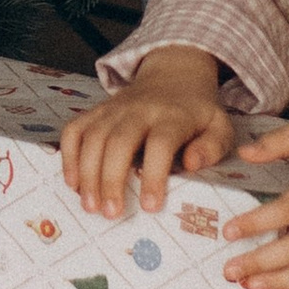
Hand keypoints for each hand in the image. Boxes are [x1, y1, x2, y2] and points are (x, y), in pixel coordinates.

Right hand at [60, 50, 235, 215]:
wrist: (175, 74)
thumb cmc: (197, 112)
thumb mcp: (219, 125)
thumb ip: (212, 146)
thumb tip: (191, 164)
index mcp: (172, 116)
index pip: (160, 143)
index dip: (153, 175)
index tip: (150, 206)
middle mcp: (139, 110)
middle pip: (119, 141)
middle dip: (111, 179)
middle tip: (111, 214)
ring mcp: (114, 109)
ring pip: (93, 137)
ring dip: (88, 173)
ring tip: (90, 206)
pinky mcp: (96, 111)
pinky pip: (75, 129)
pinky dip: (68, 155)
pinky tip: (73, 182)